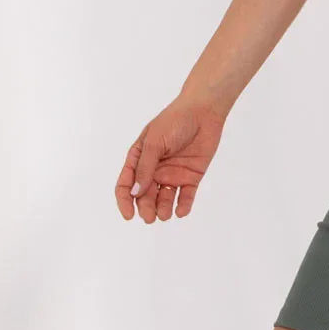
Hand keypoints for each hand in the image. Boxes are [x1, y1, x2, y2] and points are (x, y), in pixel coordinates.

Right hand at [115, 98, 224, 221]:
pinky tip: (181, 211)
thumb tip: (135, 193)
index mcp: (140, 159)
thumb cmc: (174, 121)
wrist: (203, 112)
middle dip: (145, 208)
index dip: (125, 201)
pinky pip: (186, 196)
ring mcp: (173, 174)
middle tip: (150, 217)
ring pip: (164, 199)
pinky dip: (183, 206)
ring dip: (163, 209)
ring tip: (165, 214)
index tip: (129, 215)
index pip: (126, 184)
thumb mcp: (154, 143)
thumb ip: (145, 168)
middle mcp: (154, 169)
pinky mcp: (191, 177)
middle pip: (145, 196)